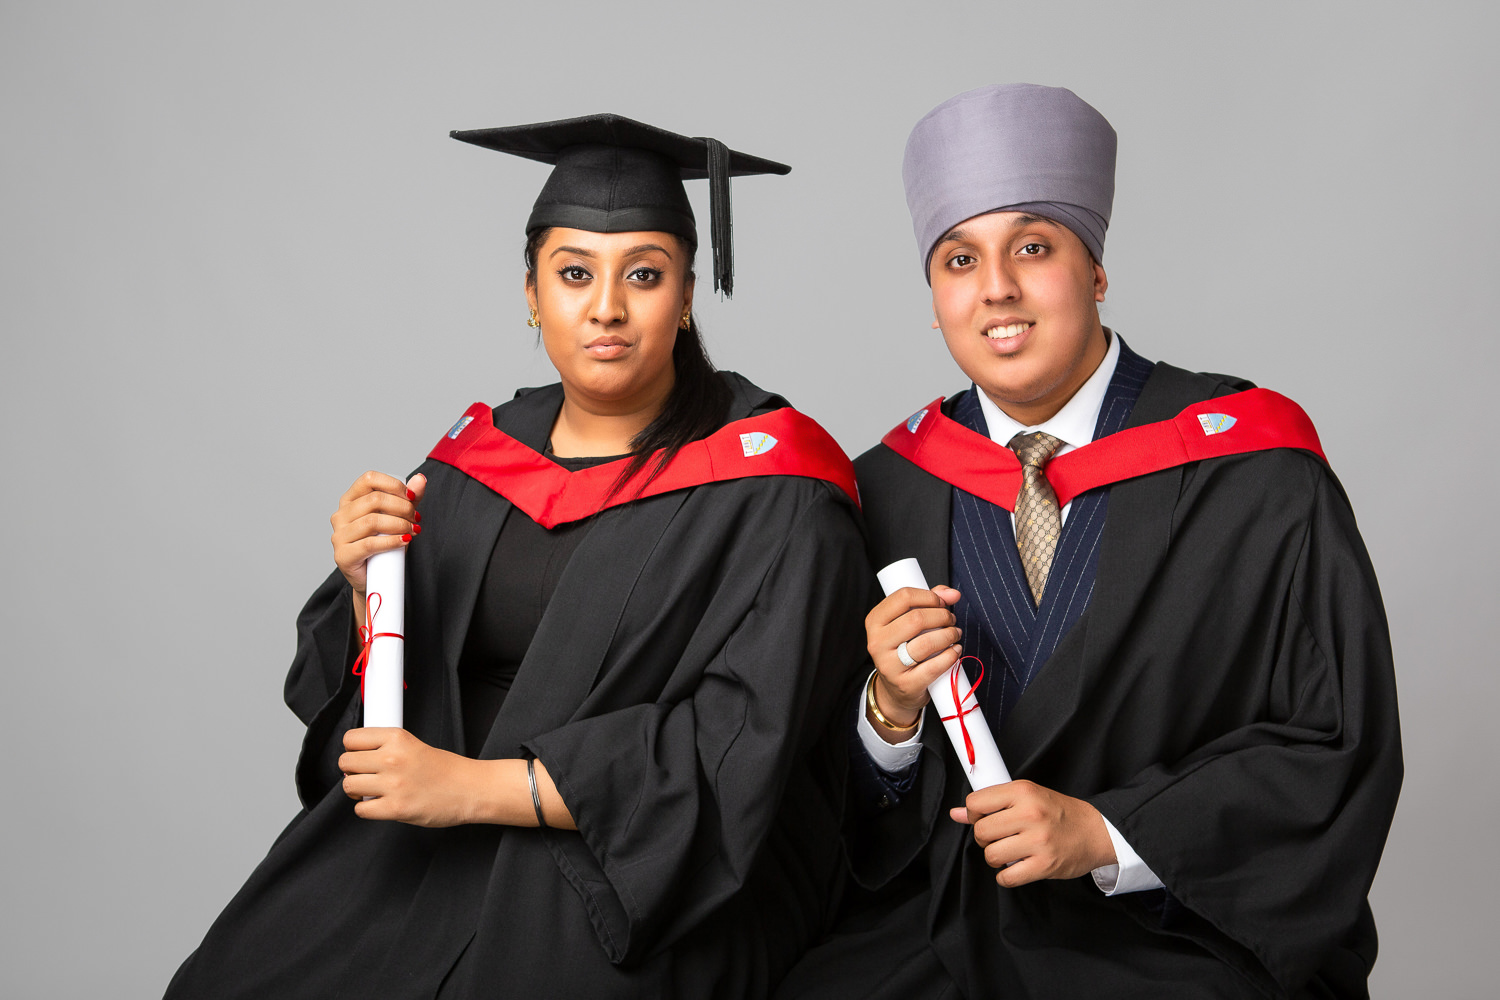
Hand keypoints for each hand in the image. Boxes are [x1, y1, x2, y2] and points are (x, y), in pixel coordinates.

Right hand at [330, 471, 426, 611]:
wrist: (374, 578)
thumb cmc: (384, 545)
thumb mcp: (398, 518)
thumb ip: (409, 499)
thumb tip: (421, 479)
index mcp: (350, 500)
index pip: (369, 479)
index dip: (394, 485)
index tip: (411, 497)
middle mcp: (340, 515)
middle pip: (374, 499)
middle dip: (402, 507)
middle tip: (415, 518)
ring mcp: (339, 536)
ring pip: (372, 521)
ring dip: (399, 524)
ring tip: (413, 530)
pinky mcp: (343, 555)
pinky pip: (369, 544)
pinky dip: (392, 541)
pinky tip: (404, 540)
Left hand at [340, 727, 478, 827]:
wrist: (470, 789)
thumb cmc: (446, 769)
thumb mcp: (414, 745)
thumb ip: (386, 747)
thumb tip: (357, 756)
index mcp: (397, 738)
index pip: (351, 739)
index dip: (352, 748)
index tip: (358, 754)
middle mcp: (393, 758)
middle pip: (345, 762)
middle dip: (352, 770)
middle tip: (365, 774)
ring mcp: (393, 784)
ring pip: (348, 786)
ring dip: (357, 790)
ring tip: (373, 790)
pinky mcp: (395, 809)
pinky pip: (360, 810)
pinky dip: (367, 809)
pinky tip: (380, 804)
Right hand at [864, 585, 962, 738]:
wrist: (896, 690)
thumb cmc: (904, 649)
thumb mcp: (907, 623)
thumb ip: (928, 603)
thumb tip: (952, 593)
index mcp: (875, 621)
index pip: (903, 597)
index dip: (929, 596)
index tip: (942, 602)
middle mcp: (877, 642)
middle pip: (916, 619)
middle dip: (942, 616)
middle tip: (951, 620)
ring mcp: (889, 665)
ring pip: (926, 643)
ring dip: (949, 635)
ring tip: (954, 634)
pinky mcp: (905, 684)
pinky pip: (933, 667)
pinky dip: (950, 656)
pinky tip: (955, 651)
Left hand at [950, 780, 1115, 886]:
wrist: (1095, 831)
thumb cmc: (1058, 812)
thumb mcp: (1026, 796)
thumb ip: (992, 803)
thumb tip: (956, 814)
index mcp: (1023, 792)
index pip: (976, 803)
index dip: (974, 813)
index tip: (983, 818)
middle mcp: (1030, 814)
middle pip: (981, 831)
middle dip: (984, 838)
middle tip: (998, 837)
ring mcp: (1038, 841)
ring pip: (991, 855)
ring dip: (995, 857)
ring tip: (1009, 851)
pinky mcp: (1045, 865)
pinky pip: (1007, 877)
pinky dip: (1006, 876)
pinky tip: (1015, 867)